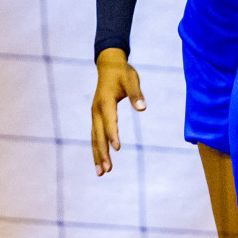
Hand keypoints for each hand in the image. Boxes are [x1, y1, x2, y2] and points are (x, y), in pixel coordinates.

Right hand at [90, 49, 144, 175]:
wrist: (108, 65)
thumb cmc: (123, 72)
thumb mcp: (132, 80)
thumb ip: (137, 94)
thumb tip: (143, 108)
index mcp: (105, 101)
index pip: (110, 121)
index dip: (113, 135)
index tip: (117, 149)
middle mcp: (97, 110)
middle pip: (98, 135)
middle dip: (102, 153)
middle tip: (106, 170)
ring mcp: (95, 114)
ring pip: (95, 138)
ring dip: (97, 155)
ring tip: (102, 172)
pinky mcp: (96, 116)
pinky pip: (95, 135)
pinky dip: (97, 148)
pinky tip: (100, 160)